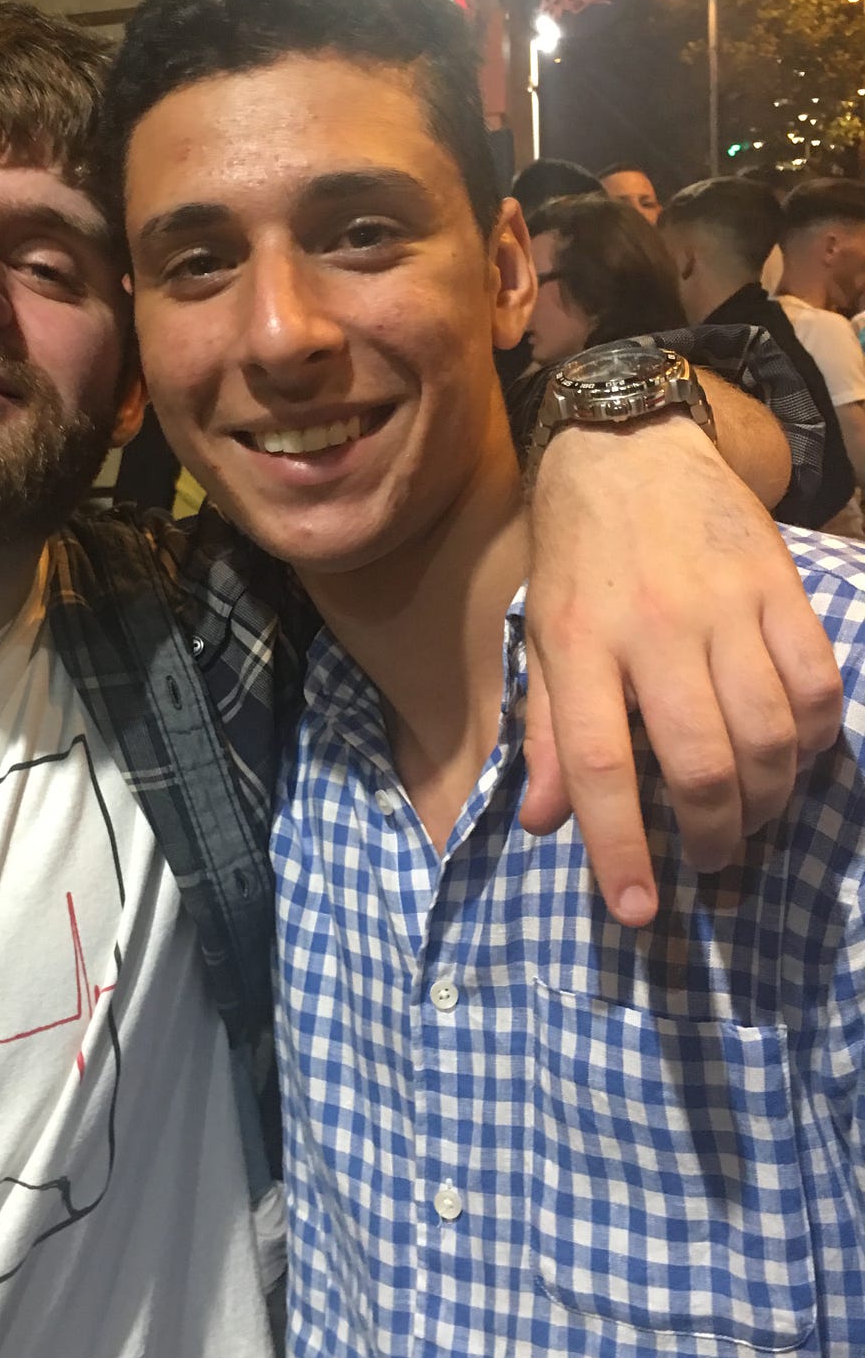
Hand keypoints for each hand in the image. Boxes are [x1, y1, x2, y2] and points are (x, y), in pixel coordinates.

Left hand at [522, 416, 842, 925]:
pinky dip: (817, 736)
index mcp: (580, 645)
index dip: (621, 847)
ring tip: (748, 815)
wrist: (625, 446)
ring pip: (769, 735)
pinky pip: (817, 683)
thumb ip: (547, 733)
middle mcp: (652, 629)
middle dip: (711, 835)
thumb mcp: (540, 638)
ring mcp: (723, 605)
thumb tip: (545, 824)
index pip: (601, 766)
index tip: (640, 911)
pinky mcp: (778, 584)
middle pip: (701, 762)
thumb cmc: (574, 556)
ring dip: (767, 798)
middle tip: (708, 861)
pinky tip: (796, 752)